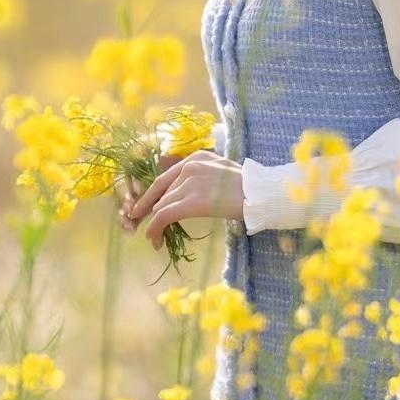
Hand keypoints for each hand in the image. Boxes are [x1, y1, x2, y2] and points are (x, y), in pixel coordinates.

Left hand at [119, 149, 244, 249]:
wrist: (261, 194)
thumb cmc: (249, 188)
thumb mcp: (222, 172)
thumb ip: (202, 177)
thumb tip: (186, 194)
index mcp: (196, 158)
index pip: (165, 177)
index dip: (151, 195)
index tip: (141, 207)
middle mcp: (189, 167)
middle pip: (160, 192)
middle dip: (148, 210)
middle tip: (138, 223)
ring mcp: (189, 183)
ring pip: (161, 206)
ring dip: (154, 225)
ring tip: (155, 239)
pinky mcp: (191, 202)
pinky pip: (164, 216)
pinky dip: (155, 229)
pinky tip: (156, 241)